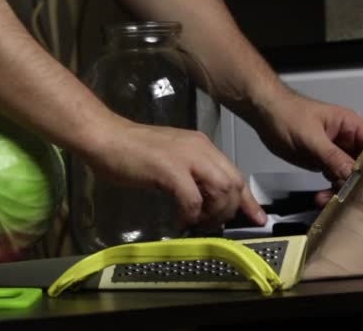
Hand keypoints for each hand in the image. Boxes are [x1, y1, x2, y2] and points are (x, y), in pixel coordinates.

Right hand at [82, 121, 266, 227]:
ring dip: (211, 214)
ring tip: (194, 222)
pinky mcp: (169, 170)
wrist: (106, 138)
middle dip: (227, 210)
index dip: (247, 200)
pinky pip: (193, 200)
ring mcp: (185, 158)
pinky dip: (190, 215)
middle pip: (233, 183)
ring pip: (220, 191)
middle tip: (210, 224)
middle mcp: (200, 148)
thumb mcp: (171, 159)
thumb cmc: (131, 151)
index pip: (235, 174)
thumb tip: (204, 199)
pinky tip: (178, 220)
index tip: (256, 218)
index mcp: (202, 145)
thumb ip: (190, 173)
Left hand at [253, 91, 362, 205]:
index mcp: (349, 125)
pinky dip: (330, 188)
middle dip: (357, 181)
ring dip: (342, 188)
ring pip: (348, 174)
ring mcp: (333, 151)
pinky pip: (333, 178)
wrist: (264, 114)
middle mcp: (345, 139)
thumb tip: (351, 172)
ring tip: (329, 197)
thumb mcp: (310, 136)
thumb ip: (331, 155)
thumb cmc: (286, 113)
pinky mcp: (321, 161)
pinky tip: (323, 196)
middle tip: (345, 193)